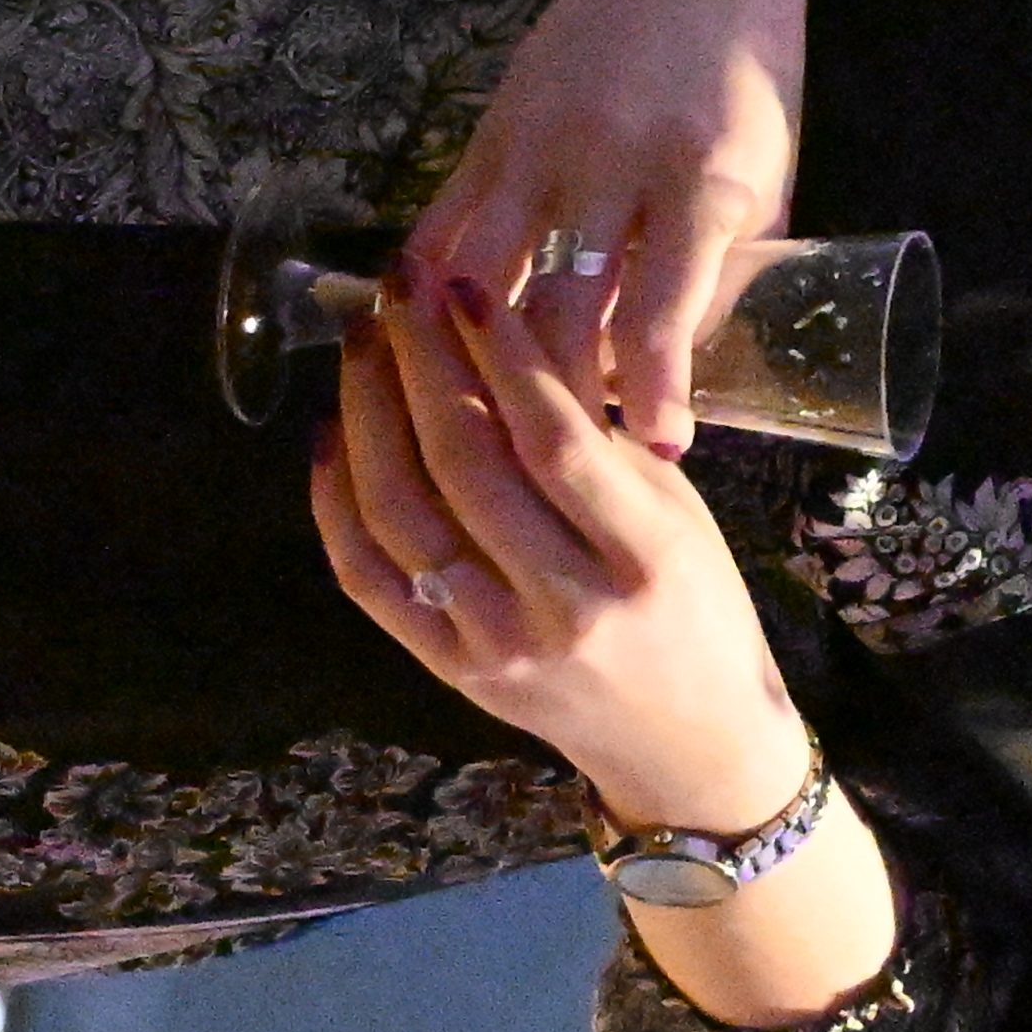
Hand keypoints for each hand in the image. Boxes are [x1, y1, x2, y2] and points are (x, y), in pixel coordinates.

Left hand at [313, 283, 812, 835]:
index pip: (556, 441)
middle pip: (468, 467)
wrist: (687, 746)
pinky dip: (339, 501)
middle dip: (423, 362)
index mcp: (644, 556)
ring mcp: (498, 646)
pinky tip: (334, 433)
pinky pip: (371, 579)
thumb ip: (601, 438)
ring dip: (371, 414)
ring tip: (365, 342)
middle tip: (399, 289)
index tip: (466, 285)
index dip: (501, 356)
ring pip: (405, 516)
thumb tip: (508, 335)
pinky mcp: (450, 673)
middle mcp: (566, 606)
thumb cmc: (696, 605)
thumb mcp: (678, 512)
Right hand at [400, 0, 821, 450]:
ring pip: (490, 280)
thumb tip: (668, 378)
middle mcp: (615, 159)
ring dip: (482, 361)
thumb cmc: (749, 74)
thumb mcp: (766, 173)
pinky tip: (414, 351)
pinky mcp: (494, 128)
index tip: (655, 455)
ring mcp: (542, 141)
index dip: (655, 388)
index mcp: (702, 173)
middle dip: (559, 399)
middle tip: (561, 467)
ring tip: (481, 432)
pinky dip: (429, 296)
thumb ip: (722, 270)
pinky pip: (444, 226)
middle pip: (564, 308)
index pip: (667, 303)